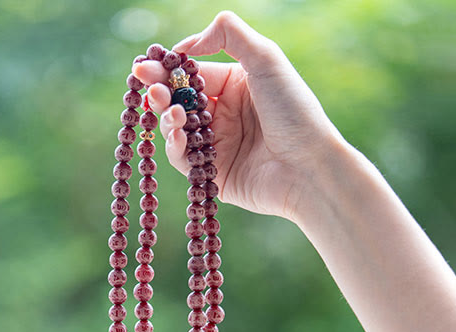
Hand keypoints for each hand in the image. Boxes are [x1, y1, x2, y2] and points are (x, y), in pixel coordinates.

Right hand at [132, 11, 346, 222]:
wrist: (309, 167)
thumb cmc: (294, 111)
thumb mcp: (266, 59)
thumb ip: (229, 35)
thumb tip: (187, 44)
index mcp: (236, 84)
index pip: (193, 73)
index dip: (169, 69)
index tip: (146, 65)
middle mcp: (225, 113)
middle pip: (179, 100)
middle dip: (161, 91)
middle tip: (146, 86)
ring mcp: (217, 144)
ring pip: (176, 129)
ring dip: (167, 117)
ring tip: (172, 112)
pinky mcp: (212, 173)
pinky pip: (183, 158)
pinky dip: (175, 145)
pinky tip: (177, 134)